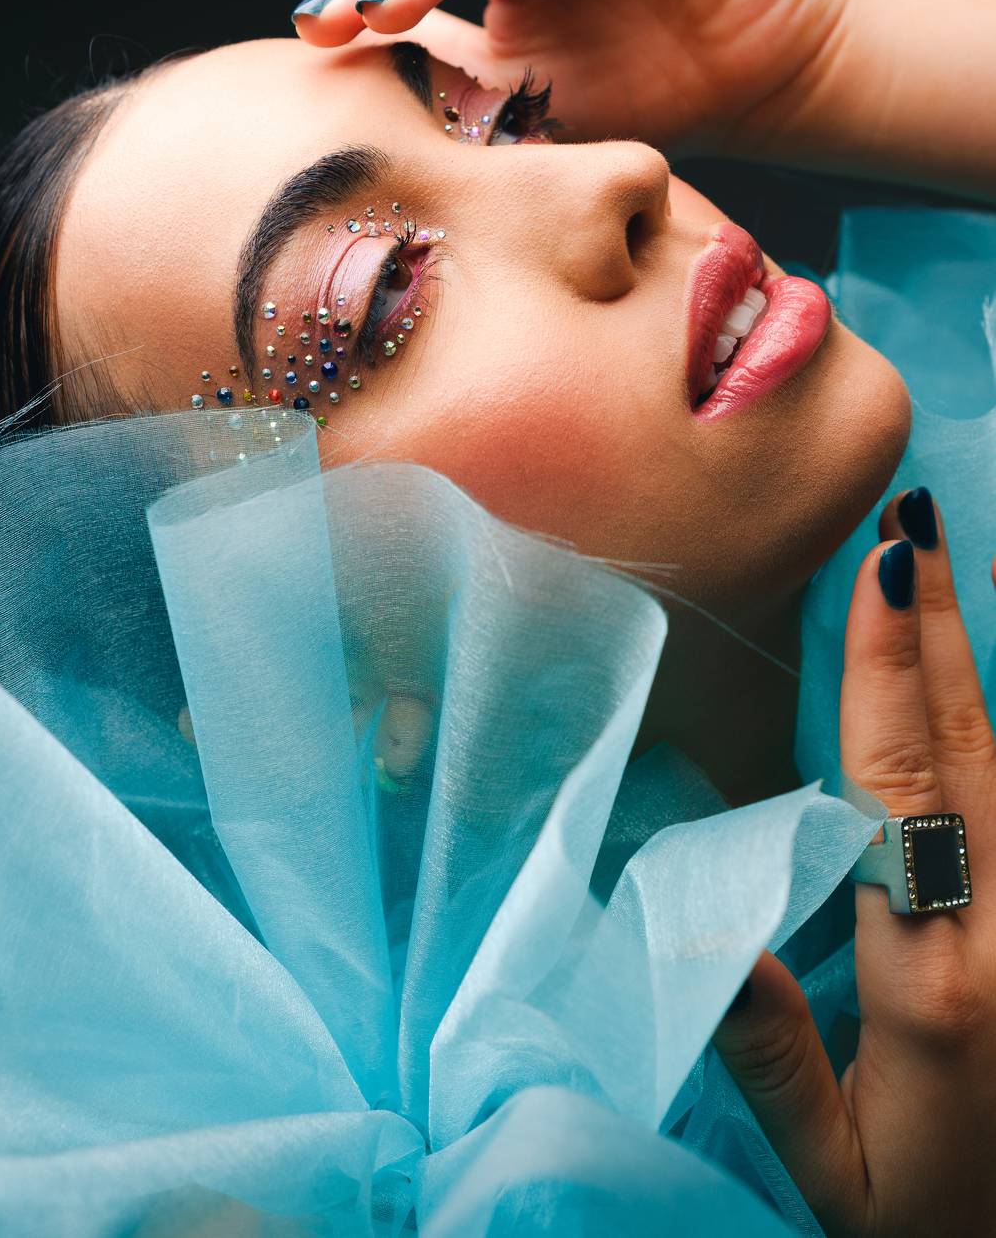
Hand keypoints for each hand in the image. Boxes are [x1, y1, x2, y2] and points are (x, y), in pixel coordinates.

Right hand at [712, 489, 995, 1234]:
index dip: (888, 672)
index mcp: (939, 975)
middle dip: (936, 620)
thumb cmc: (943, 1224)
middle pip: (968, 741)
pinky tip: (966, 677)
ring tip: (932, 558)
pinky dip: (990, 721)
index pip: (902, 790)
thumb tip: (711, 935)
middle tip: (914, 512)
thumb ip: (774, 1062)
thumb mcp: (841, 1183)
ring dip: (967, 652)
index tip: (881, 566)